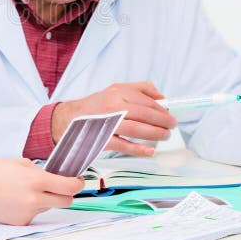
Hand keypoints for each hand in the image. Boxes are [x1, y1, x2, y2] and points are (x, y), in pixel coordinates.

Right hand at [0, 158, 83, 225]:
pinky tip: (15, 198)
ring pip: (48, 207)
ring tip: (25, 189)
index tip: (78, 179)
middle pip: (65, 201)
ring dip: (45, 199)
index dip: (78, 182)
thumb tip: (55, 176)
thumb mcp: (19, 162)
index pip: (69, 187)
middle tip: (60, 185)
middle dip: (66, 193)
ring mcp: (27, 213)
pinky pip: (34, 214)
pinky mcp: (19, 222)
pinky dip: (30, 207)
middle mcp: (34, 200)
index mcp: (35, 181)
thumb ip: (40, 170)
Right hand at [51, 82, 176, 156]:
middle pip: (143, 114)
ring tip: (164, 136)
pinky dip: (138, 149)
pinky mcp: (102, 139)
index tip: (170, 115)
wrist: (69, 119)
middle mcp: (112, 106)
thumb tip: (162, 97)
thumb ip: (140, 89)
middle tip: (171, 127)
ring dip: (154, 134)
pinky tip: (150, 150)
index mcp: (117, 92)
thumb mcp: (116, 89)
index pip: (145, 100)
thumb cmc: (96, 105)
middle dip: (161, 121)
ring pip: (135, 129)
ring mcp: (107, 123)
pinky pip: (123, 145)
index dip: (161, 109)